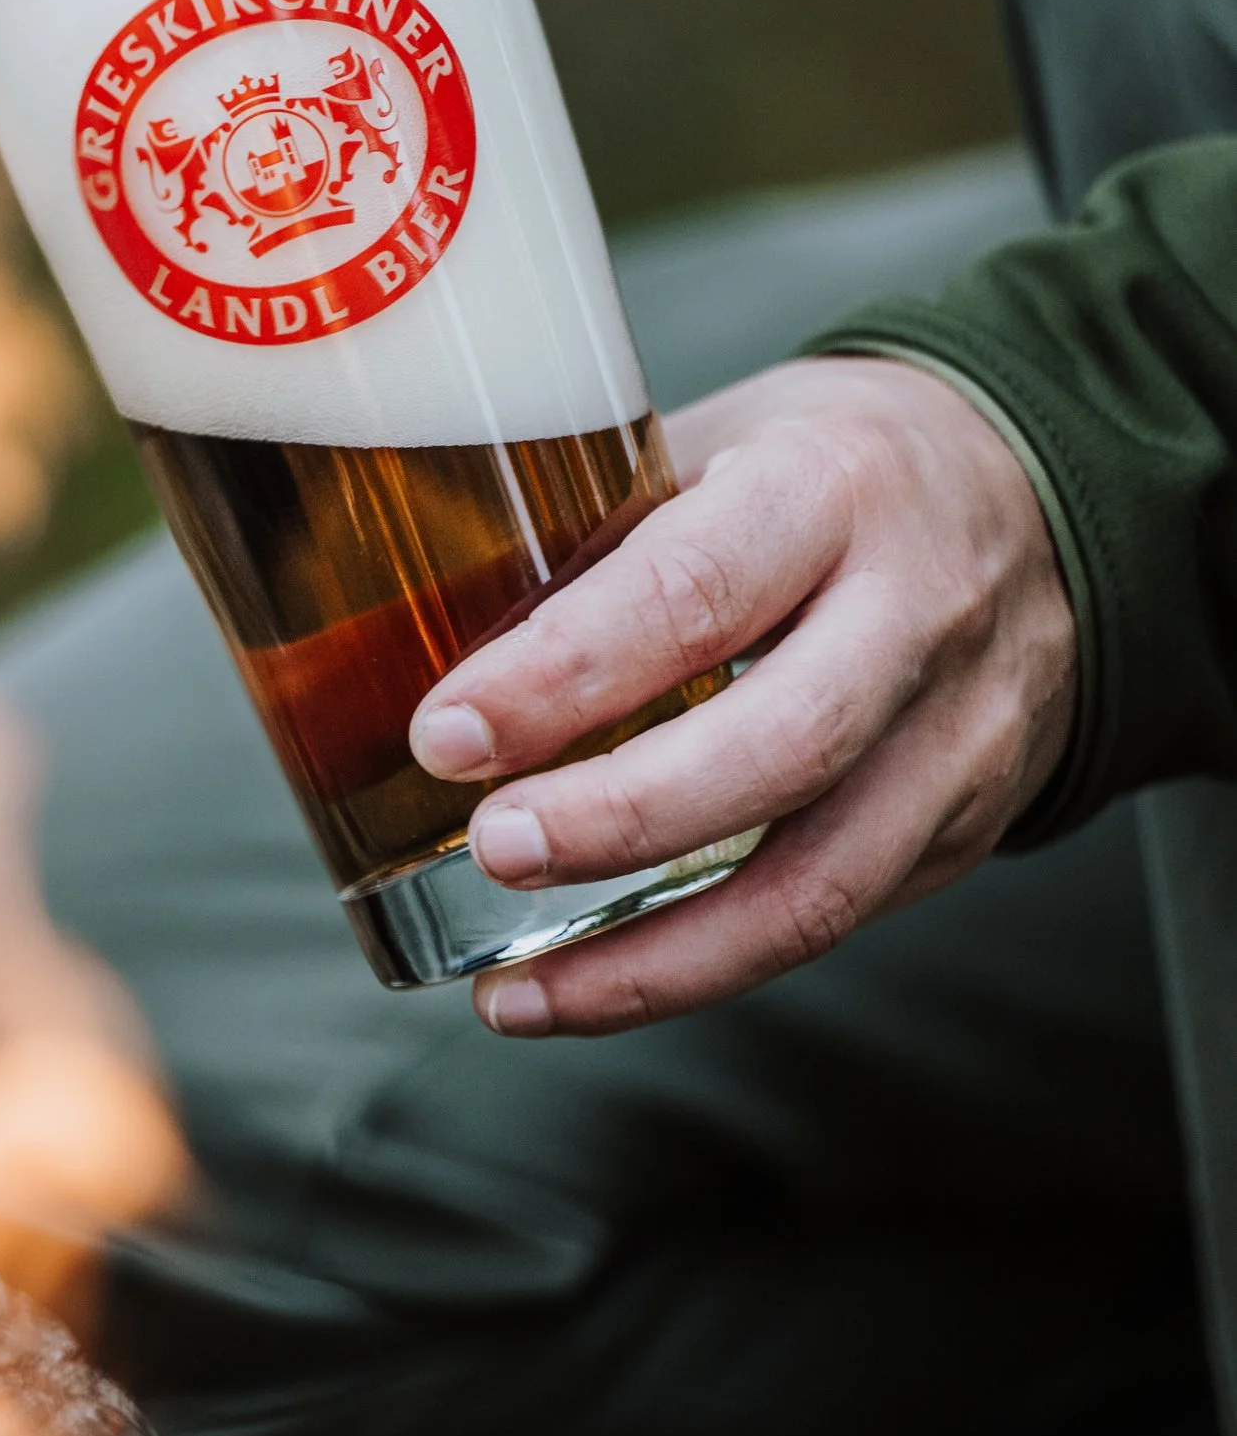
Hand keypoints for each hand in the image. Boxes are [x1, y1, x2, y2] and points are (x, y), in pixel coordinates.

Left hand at [406, 357, 1079, 1035]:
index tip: (449, 733)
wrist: (1042, 499)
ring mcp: (959, 736)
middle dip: (622, 818)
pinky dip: (701, 970)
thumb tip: (394, 628)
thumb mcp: (720, 443)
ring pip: (822, 880)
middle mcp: (918, 614)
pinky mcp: (963, 829)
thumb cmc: (828, 472)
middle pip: (781, 745)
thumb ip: (593, 531)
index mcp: (831, 489)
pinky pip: (832, 921)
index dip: (568, 673)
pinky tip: (589, 986)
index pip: (698, 589)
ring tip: (519, 992)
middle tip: (492, 846)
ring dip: (657, 955)